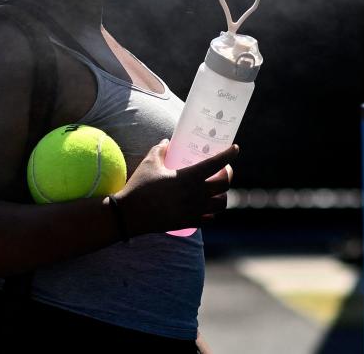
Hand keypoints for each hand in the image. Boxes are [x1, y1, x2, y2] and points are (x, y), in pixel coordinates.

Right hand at [112, 140, 238, 235]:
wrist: (128, 215)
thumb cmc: (139, 186)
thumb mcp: (150, 163)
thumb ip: (160, 149)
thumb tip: (168, 141)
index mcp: (189, 177)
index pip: (217, 163)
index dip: (229, 154)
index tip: (235, 148)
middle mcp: (196, 194)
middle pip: (224, 185)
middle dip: (227, 175)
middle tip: (223, 170)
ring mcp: (194, 210)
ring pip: (221, 204)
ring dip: (222, 195)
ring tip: (216, 189)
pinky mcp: (188, 222)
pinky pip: (209, 218)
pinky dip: (212, 212)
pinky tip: (207, 207)